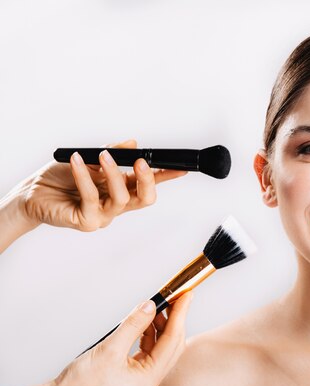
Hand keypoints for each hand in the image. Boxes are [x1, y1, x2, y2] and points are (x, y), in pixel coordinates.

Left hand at [15, 139, 185, 231]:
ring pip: (121, 198)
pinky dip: (86, 176)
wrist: (32, 193)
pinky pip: (92, 197)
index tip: (180, 168)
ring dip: (114, 174)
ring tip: (104, 156)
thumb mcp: (89, 159)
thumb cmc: (59, 179)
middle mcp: (115, 205)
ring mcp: (103, 215)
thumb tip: (133, 144)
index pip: (148, 184)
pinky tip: (79, 161)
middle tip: (142, 162)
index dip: (166, 177)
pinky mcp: (86, 221)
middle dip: (148, 180)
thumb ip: (112, 153)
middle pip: (144, 199)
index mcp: (120, 190)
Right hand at [53, 292, 192, 385]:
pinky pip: (149, 349)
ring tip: (155, 308)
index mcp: (150, 377)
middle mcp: (150, 379)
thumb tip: (150, 306)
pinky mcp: (134, 374)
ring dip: (160, 326)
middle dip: (173, 319)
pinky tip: (143, 322)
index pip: (173, 340)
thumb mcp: (110, 348)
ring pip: (161, 346)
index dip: (180, 315)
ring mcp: (143, 377)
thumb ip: (133, 325)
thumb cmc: (82, 383)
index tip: (186, 296)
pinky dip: (149, 334)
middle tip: (175, 298)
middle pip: (171, 344)